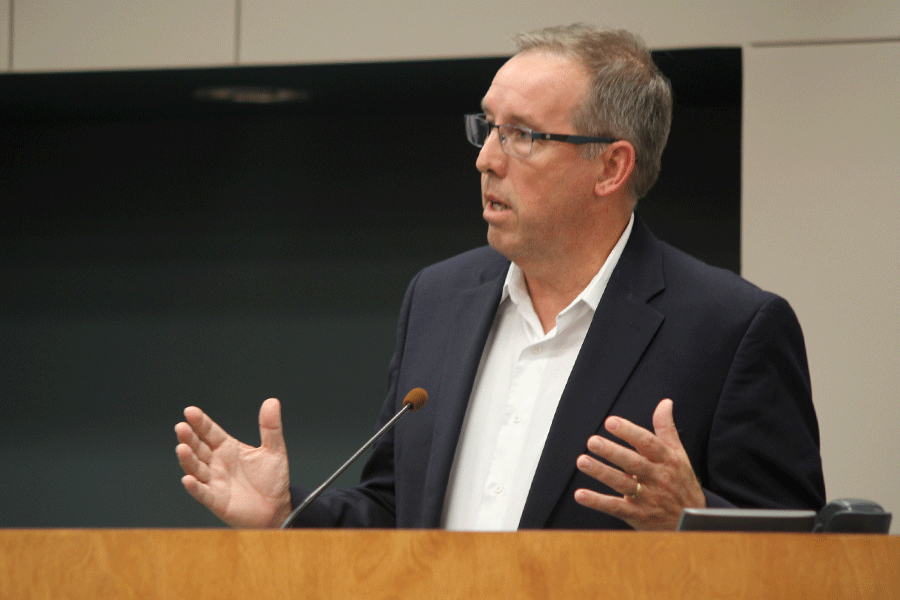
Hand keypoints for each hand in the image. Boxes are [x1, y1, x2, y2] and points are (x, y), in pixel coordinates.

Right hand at [175, 398, 291, 527]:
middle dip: (189, 438)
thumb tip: (272, 401)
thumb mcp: (273, 450)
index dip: (200, 422)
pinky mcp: (216, 501)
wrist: (276, 507)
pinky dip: (195, 487)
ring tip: (181, 447)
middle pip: (198, 448)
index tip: (190, 411)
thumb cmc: (272, 479)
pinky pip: (203, 493)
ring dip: (188, 459)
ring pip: (196, 468)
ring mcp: (215, 481)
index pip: (210, 432)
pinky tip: (188, 479)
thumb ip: (270, 427)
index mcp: (228, 448)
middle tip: (181, 427)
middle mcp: (217, 463)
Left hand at [573, 399, 705, 530]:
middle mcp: (658, 478)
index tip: (611, 422)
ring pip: (622, 483)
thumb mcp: (678, 455)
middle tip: (592, 441)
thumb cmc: (681, 483)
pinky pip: (615, 508)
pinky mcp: (637, 515)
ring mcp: (648, 498)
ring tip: (582, 461)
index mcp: (667, 461)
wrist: (693, 522)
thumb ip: (666, 428)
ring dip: (601, 472)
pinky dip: (597, 502)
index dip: (629, 432)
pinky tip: (580, 495)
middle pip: (633, 463)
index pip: (648, 443)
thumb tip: (665, 402)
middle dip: (612, 452)